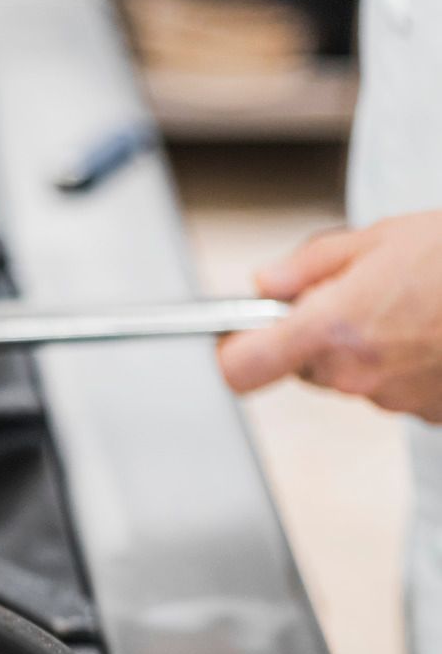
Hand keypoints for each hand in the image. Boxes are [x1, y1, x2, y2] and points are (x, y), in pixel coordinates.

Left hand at [219, 211, 441, 419]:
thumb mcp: (378, 238)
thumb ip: (309, 266)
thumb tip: (267, 284)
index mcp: (332, 329)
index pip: (240, 368)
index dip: (232, 351)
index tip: (235, 333)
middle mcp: (356, 375)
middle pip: (303, 367)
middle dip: (316, 333)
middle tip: (357, 291)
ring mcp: (394, 400)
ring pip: (351, 376)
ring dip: (367, 345)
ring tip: (411, 304)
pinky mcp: (429, 414)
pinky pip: (396, 387)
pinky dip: (406, 362)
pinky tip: (433, 329)